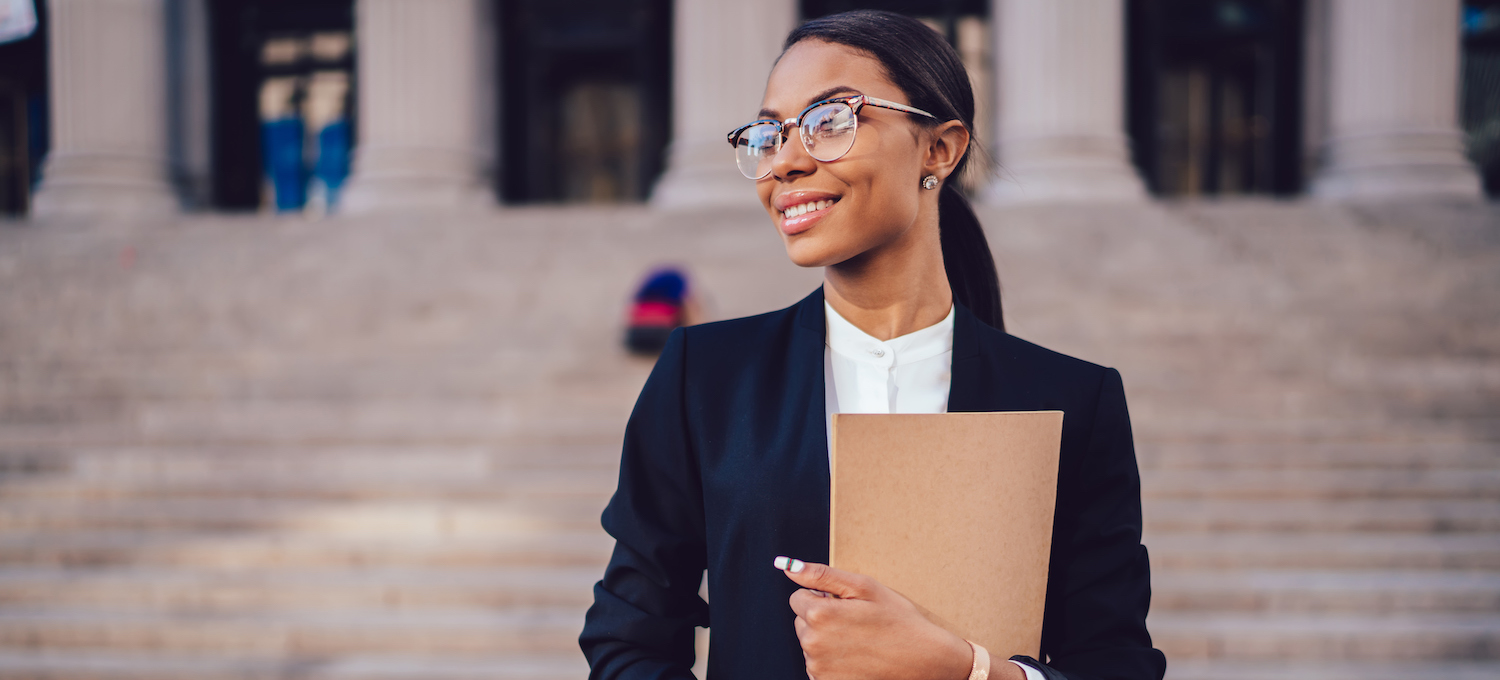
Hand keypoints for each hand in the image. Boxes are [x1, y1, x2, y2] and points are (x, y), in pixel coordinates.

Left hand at [775, 556, 996, 679]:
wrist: (923, 659)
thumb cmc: (897, 620)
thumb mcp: (863, 587)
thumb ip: (820, 574)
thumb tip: (787, 566)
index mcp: (819, 615)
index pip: (798, 597)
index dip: (822, 597)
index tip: (845, 604)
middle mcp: (812, 644)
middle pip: (802, 621)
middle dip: (821, 618)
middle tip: (855, 621)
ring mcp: (818, 668)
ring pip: (810, 643)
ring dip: (826, 639)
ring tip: (859, 639)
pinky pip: (818, 664)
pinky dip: (831, 659)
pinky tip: (856, 656)